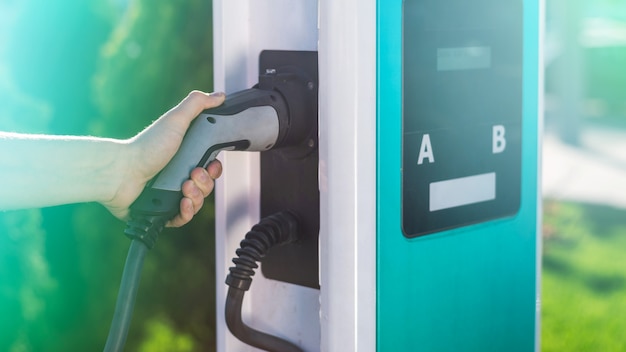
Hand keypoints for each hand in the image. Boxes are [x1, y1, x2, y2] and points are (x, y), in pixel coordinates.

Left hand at [102, 90, 225, 226]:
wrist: (121, 173)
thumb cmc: (146, 147)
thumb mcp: (175, 120)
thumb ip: (198, 104)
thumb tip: (219, 96)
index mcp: (184, 158)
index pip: (211, 168)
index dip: (215, 169)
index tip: (210, 165)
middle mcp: (178, 176)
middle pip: (206, 187)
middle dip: (205, 183)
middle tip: (192, 175)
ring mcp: (170, 194)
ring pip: (197, 203)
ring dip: (196, 197)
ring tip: (183, 188)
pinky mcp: (162, 212)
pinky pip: (183, 219)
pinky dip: (186, 212)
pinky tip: (182, 203)